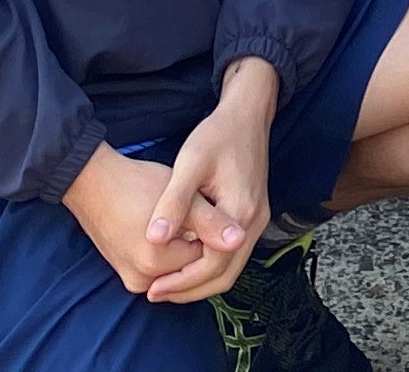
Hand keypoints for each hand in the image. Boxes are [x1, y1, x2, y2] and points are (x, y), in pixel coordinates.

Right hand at [62, 149, 209, 303]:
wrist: (93, 183)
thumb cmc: (137, 183)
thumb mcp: (183, 196)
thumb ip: (212, 222)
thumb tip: (240, 240)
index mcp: (156, 262)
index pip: (207, 260)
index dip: (219, 236)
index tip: (222, 212)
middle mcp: (142, 279)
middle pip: (192, 268)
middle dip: (205, 246)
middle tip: (209, 215)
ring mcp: (132, 280)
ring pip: (178, 269)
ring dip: (190, 249)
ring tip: (192, 219)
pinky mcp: (127, 274)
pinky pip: (162, 269)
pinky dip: (174, 253)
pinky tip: (178, 229)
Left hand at [138, 69, 275, 303]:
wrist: (248, 114)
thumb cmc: (217, 135)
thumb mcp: (190, 163)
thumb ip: (174, 202)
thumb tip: (153, 240)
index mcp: (240, 212)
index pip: (212, 265)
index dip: (180, 282)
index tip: (152, 289)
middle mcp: (254, 223)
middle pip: (224, 275)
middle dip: (189, 289)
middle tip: (156, 293)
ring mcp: (257, 220)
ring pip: (230, 267)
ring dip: (199, 280)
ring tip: (166, 283)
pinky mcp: (252, 216)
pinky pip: (232, 253)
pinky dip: (209, 265)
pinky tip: (185, 259)